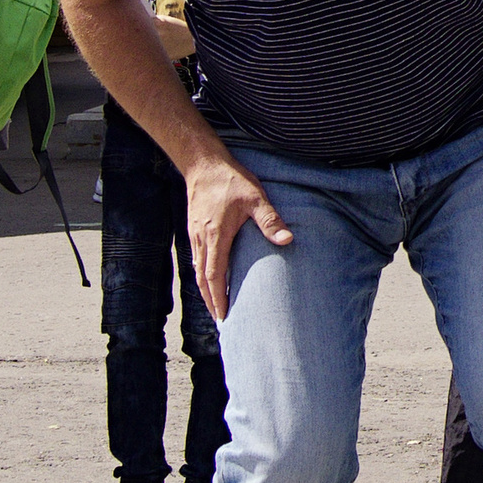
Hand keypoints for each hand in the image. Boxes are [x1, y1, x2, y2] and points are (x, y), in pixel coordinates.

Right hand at [188, 151, 291, 322]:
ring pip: (197, 270)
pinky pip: (196, 258)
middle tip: (220, 320)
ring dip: (206, 289)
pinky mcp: (194, 228)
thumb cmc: (230, 180)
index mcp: (216, 237)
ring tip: (215, 305)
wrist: (202, 163)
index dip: (218, 298)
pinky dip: (202, 274)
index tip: (223, 316)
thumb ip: (270, 220)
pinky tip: (209, 278)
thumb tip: (287, 239)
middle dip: (210, 301)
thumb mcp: (255, 197)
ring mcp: (195, 234)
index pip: (214, 276)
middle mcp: (202, 240)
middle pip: (202, 279)